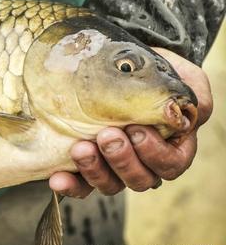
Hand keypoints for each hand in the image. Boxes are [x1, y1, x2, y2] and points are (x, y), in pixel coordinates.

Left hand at [49, 47, 212, 197]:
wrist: (118, 64)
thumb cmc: (155, 73)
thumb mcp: (182, 77)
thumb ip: (193, 95)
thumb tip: (181, 114)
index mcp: (171, 147)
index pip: (169, 165)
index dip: (154, 153)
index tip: (137, 129)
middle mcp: (143, 163)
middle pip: (139, 179)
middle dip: (122, 159)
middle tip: (107, 135)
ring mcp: (112, 166)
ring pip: (110, 184)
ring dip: (94, 169)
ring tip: (81, 148)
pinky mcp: (87, 163)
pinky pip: (81, 185)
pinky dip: (70, 184)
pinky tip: (57, 178)